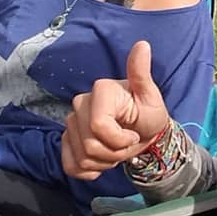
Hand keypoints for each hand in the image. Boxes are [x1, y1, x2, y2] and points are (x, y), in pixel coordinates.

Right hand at [62, 41, 170, 179]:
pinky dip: (89, 170)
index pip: (98, 126)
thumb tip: (143, 45)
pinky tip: (102, 161)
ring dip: (105, 162)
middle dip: (114, 153)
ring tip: (117, 149)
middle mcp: (80, 103)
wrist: (142, 132)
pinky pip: (71, 165)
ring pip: (82, 158)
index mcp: (100, 90)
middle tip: (127, 143)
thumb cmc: (147, 113)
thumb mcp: (150, 96)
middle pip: (89, 145)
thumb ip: (141, 73)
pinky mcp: (66, 141)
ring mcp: (71, 123)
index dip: (119, 140)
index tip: (134, 134)